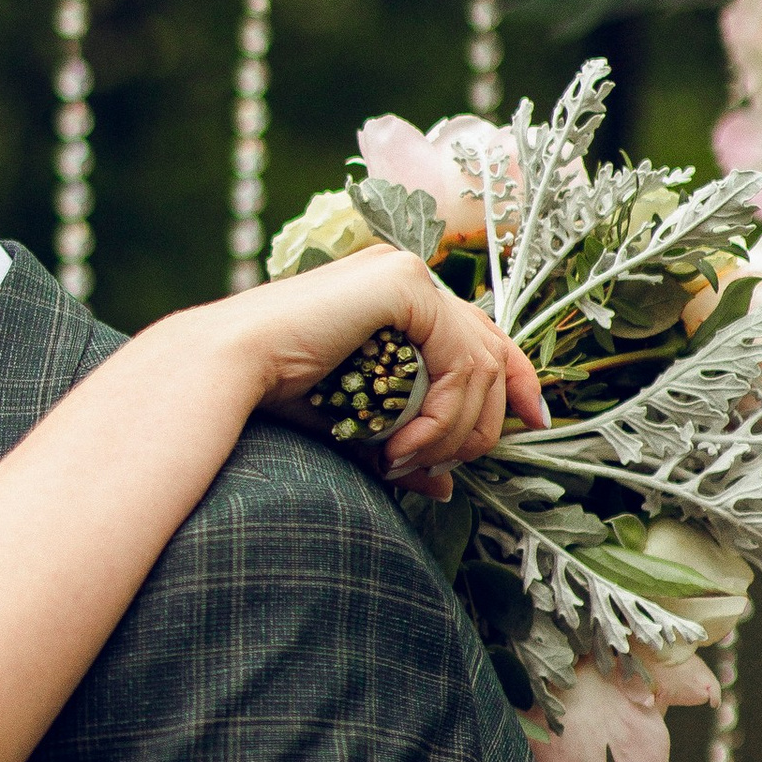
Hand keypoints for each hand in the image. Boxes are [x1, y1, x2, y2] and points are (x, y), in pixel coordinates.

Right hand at [245, 245, 544, 495]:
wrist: (226, 372)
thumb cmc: (274, 394)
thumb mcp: (359, 425)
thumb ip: (406, 443)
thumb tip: (445, 487)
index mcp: (395, 299)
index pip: (482, 336)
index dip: (517, 381)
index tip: (534, 424)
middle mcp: (407, 276)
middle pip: (491, 350)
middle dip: (484, 422)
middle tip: (441, 469)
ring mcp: (406, 274)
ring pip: (479, 363)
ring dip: (452, 430)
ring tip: (403, 462)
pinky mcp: (401, 284)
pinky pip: (459, 360)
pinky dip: (441, 415)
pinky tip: (402, 445)